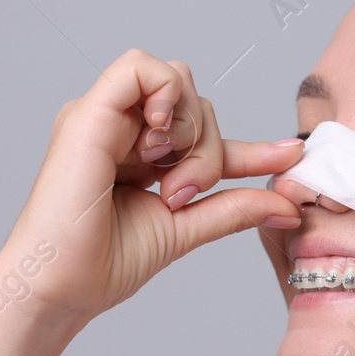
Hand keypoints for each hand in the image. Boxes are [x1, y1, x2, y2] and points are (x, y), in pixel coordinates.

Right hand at [0, 48, 305, 324]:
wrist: (62, 288)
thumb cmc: (104, 264)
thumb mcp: (186, 228)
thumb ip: (233, 208)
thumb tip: (288, 204)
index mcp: (141, 156)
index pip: (206, 135)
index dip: (252, 146)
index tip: (292, 155)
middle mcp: (122, 129)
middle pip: (196, 101)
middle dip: (208, 146)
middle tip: (184, 195)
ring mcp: (105, 118)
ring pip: (176, 80)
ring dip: (188, 128)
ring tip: (165, 179)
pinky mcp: (89, 112)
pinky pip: (139, 67)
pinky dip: (162, 95)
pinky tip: (157, 140)